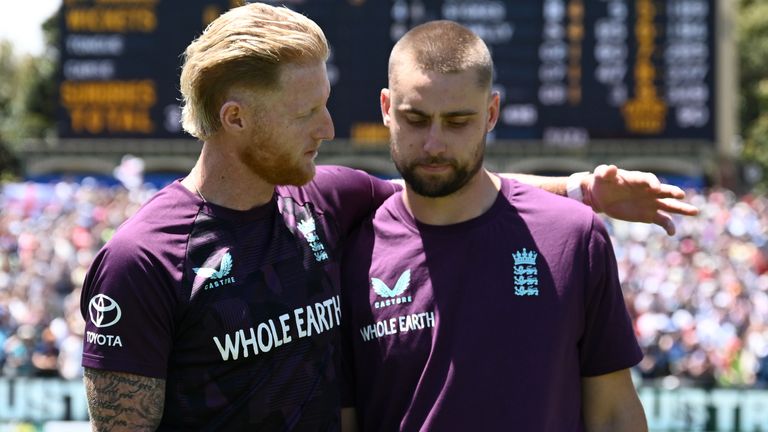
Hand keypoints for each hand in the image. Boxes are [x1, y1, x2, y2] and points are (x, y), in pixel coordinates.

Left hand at [584, 164, 698, 235]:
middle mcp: (649, 190)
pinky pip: (662, 220)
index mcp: (639, 179)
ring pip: (670, 205)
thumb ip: (605, 172)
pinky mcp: (649, 215)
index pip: (649, 179)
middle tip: (680, 195)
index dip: (653, 182)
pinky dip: (668, 226)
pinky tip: (672, 233)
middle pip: (664, 191)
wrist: (602, 197)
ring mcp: (651, 203)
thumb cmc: (602, 182)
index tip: (655, 188)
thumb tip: (611, 168)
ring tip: (694, 212)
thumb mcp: (601, 176)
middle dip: (672, 192)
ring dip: (681, 208)